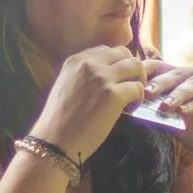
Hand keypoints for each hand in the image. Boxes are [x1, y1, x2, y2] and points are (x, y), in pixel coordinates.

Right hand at [31, 43, 161, 162]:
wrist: (54, 141)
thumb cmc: (59, 120)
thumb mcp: (65, 85)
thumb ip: (83, 74)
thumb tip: (106, 74)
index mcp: (75, 60)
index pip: (107, 50)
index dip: (117, 64)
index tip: (116, 79)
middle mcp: (89, 64)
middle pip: (124, 53)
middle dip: (131, 69)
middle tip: (129, 86)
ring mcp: (102, 78)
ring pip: (136, 66)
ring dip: (139, 80)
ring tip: (132, 97)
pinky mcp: (113, 96)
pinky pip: (138, 88)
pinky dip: (139, 98)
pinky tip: (130, 109)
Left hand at [143, 61, 192, 178]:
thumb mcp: (173, 123)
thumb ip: (157, 111)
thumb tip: (132, 104)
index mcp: (182, 78)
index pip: (163, 68)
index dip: (149, 73)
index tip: (133, 83)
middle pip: (177, 73)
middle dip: (161, 83)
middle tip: (147, 93)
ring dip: (178, 94)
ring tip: (165, 106)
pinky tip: (185, 111)